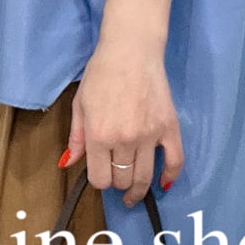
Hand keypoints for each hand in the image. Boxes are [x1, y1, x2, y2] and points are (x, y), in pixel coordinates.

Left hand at [60, 37, 183, 207]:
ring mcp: (149, 135)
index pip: (99, 179)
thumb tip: (69, 163)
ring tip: (134, 192)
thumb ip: (76, 137)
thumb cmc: (101, 74)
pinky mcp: (169, 127)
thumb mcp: (80, 104)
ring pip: (144, 177)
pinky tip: (163, 183)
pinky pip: (175, 161)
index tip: (100, 175)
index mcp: (99, 136)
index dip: (98, 181)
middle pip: (122, 180)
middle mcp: (124, 140)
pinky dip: (169, 176)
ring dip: (138, 189)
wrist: (131, 51)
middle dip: (117, 183)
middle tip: (117, 177)